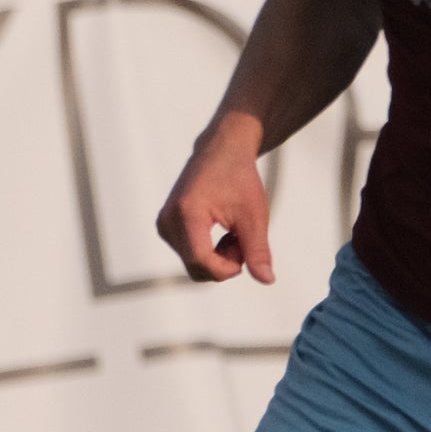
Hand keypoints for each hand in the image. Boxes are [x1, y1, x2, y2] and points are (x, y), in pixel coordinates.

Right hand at [155, 113, 275, 283]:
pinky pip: (189, 256)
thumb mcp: (254, 215)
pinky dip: (209, 252)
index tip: (247, 254)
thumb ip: (258, 250)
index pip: (201, 260)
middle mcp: (168, 221)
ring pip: (193, 265)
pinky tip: (220, 232)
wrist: (222, 151)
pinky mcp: (165, 228)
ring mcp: (164, 225)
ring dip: (218, 258)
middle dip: (224, 263)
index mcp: (187, 213)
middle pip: (196, 267)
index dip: (227, 268)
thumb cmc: (239, 178)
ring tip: (232, 232)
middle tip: (243, 239)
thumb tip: (266, 280)